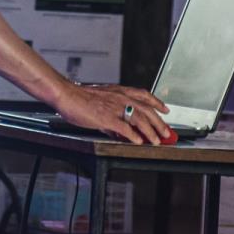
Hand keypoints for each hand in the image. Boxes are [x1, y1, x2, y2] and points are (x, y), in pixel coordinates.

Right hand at [54, 83, 170, 144]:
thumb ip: (112, 115)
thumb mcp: (101, 102)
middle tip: (166, 132)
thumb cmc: (80, 98)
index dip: (157, 103)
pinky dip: (134, 136)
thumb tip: (119, 131)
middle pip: (147, 109)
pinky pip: (125, 128)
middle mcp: (120, 97)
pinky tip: (139, 142)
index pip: (144, 95)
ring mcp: (115, 107)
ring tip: (156, 140)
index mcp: (119, 91)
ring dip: (150, 131)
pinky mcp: (107, 117)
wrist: (67, 95)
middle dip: (159, 122)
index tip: (165, 109)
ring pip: (140, 119)